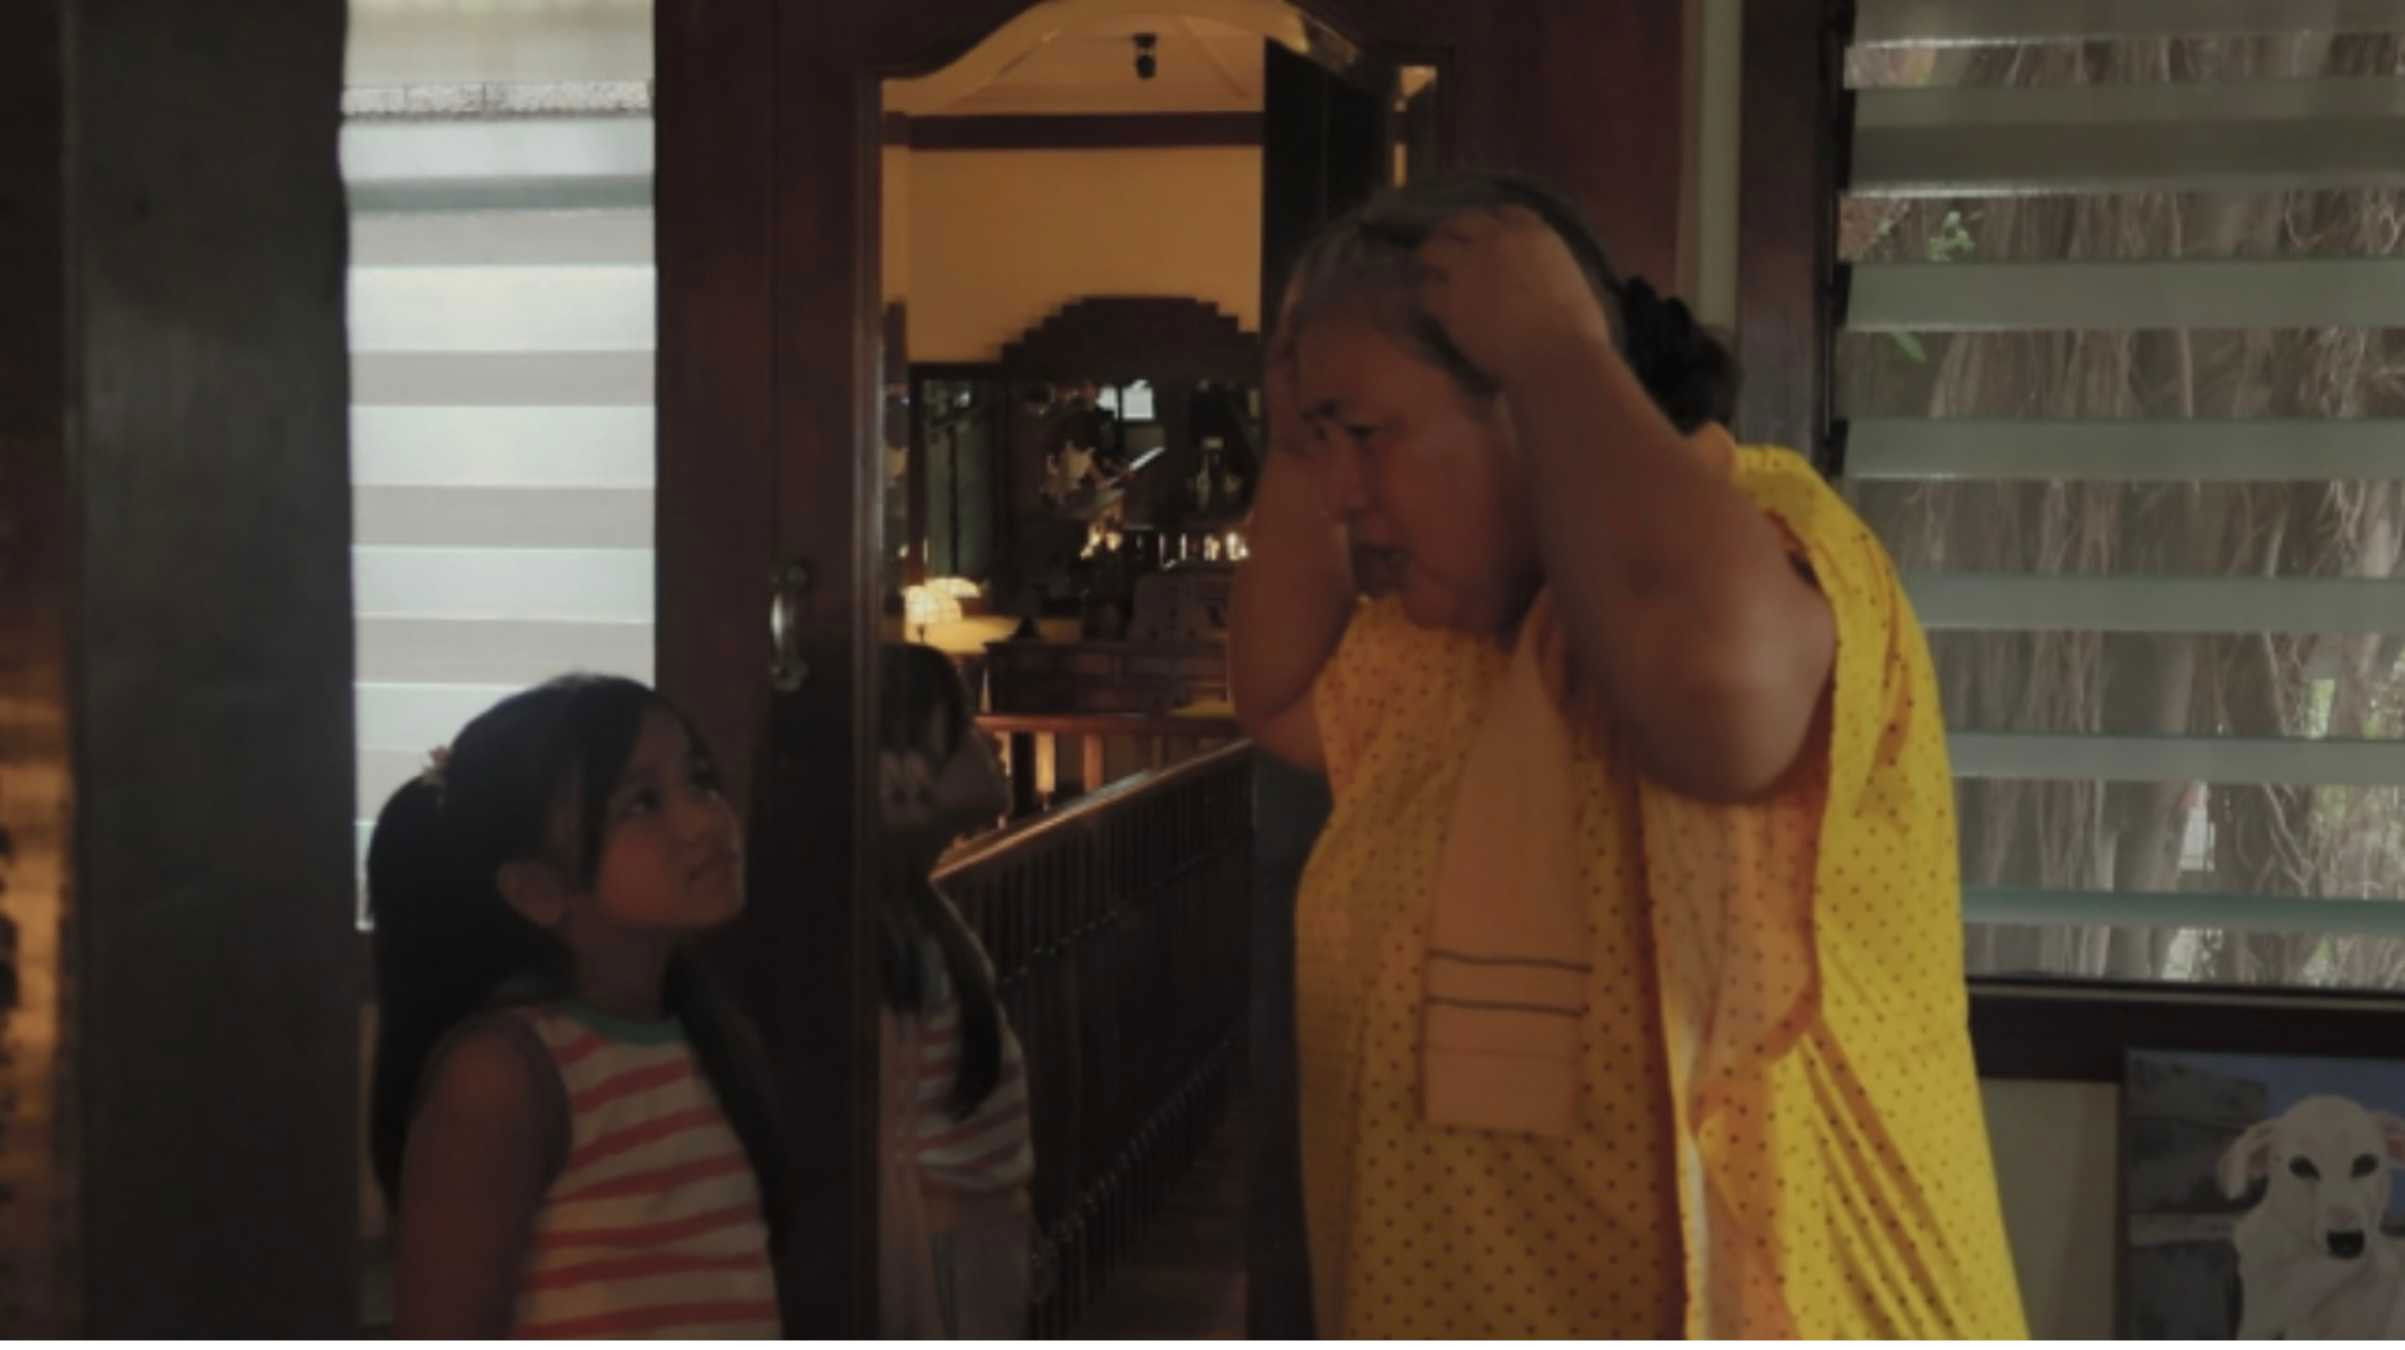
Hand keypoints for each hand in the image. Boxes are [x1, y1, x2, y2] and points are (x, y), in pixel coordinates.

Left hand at [1413, 206, 1616, 389]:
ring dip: (1428, 261)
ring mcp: (1468, 267)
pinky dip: (1425, 299)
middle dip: (1451, 233)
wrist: (1556, 356)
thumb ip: (1548, 265)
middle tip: (1445, 249)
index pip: (1505, 213)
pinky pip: (1425, 291)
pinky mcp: (1450, 300)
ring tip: (1427, 274)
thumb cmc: (1578, 328)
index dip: (1491, 224)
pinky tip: (1429, 309)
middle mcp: (1496, 240)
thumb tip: (1540, 275)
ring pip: (1432, 250)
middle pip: (1461, 222)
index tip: (1485, 236)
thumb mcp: (1571, 278)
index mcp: (1534, 234)